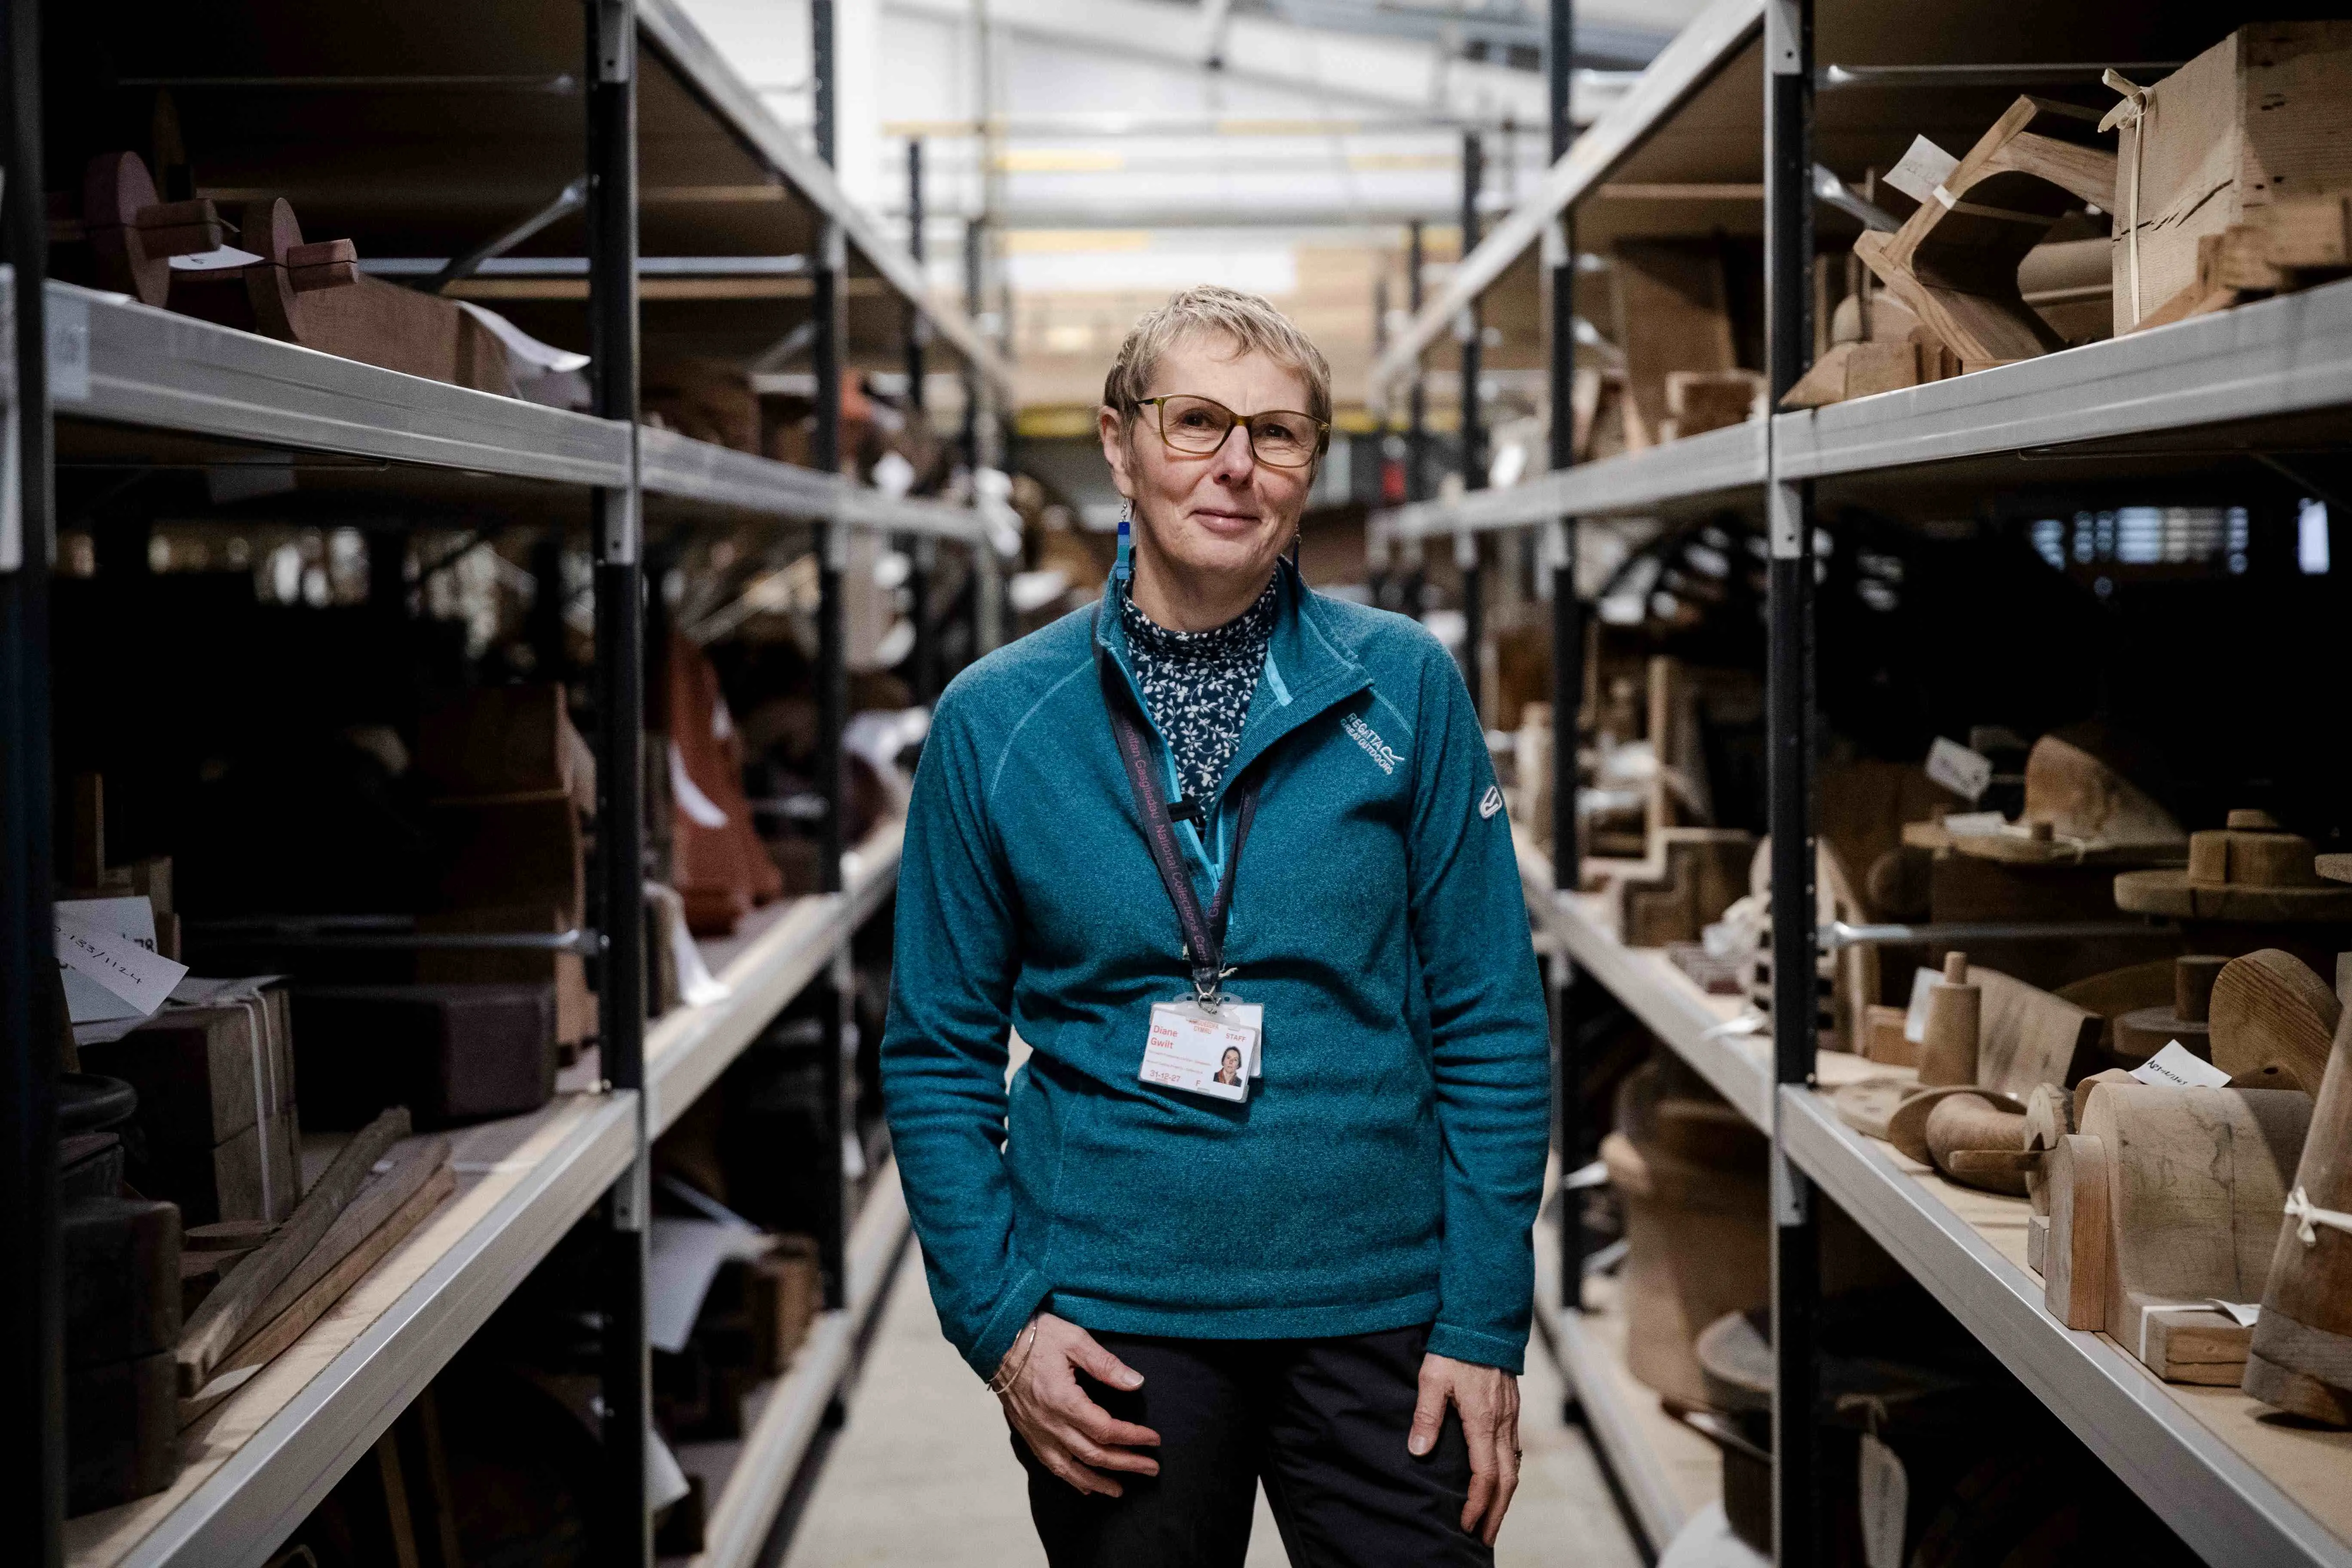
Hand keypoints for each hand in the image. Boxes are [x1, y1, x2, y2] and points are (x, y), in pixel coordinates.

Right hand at [996, 1312, 1162, 1497]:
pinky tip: (1084, 1485)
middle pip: (1093, 1454)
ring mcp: (1037, 1432)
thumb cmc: (1037, 1336)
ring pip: (1071, 1467)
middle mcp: (1050, 1423)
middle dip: (1125, 1464)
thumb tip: (1136, 1382)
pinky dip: (1071, 1478)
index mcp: (1064, 1400)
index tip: (1154, 1440)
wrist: (996, 1341)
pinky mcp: (1028, 1433)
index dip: (1133, 1437)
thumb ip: (1105, 1364)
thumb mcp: (1074, 1340)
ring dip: (1098, 1481)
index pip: (1106, 1429)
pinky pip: (1051, 1465)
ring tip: (1120, 1491)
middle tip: (1151, 1468)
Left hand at [1409, 1352, 1521, 1544]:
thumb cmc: (1455, 1348)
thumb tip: (1417, 1451)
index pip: (1485, 1476)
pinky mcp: (1512, 1409)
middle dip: (1497, 1512)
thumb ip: (1426, 1416)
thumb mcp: (1432, 1379)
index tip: (1468, 1525)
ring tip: (1493, 1516)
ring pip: (1514, 1466)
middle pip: (1506, 1480)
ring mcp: (1510, 1417)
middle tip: (1486, 1537)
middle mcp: (1502, 1424)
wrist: (1484, 1320)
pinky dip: (1510, 1472)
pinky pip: (1515, 1449)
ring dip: (1505, 1495)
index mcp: (1483, 1421)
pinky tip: (1501, 1478)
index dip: (1478, 1505)